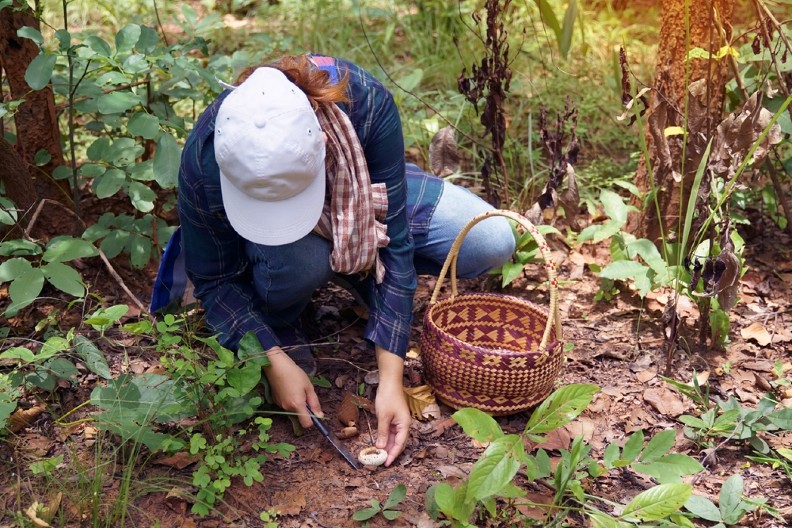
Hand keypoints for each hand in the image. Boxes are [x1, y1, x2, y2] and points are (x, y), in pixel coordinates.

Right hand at [263, 347, 321, 427]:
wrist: (276, 366)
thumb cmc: (294, 374)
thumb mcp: (308, 387)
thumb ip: (314, 403)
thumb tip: (320, 416)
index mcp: (297, 405)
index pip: (306, 424)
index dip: (312, 421)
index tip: (314, 412)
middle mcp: (287, 408)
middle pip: (299, 415)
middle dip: (304, 408)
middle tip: (305, 392)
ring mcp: (280, 405)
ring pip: (293, 409)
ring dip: (297, 402)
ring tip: (296, 388)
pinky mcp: (275, 401)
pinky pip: (286, 404)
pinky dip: (289, 399)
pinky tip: (288, 387)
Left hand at [374, 347, 410, 466]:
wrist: (389, 382)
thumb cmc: (388, 397)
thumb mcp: (384, 416)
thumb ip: (382, 432)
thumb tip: (380, 447)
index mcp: (405, 424)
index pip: (400, 443)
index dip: (393, 454)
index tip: (387, 463)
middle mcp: (403, 425)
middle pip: (398, 442)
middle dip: (390, 452)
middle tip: (380, 462)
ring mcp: (398, 422)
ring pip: (393, 438)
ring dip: (386, 446)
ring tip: (378, 456)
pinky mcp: (393, 418)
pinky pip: (390, 432)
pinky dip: (384, 438)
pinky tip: (379, 444)